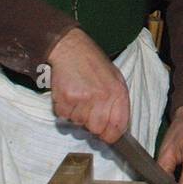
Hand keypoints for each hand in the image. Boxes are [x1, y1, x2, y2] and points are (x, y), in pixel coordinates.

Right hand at [46, 28, 130, 144]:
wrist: (71, 48)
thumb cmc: (94, 64)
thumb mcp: (115, 79)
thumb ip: (117, 103)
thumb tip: (116, 128)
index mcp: (118, 92)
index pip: (118, 127)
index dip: (111, 135)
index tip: (106, 136)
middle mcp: (102, 97)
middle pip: (97, 130)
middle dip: (91, 124)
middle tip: (88, 109)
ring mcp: (83, 99)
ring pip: (79, 124)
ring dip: (77, 115)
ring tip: (78, 97)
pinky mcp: (65, 99)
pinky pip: (64, 117)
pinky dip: (64, 110)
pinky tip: (69, 95)